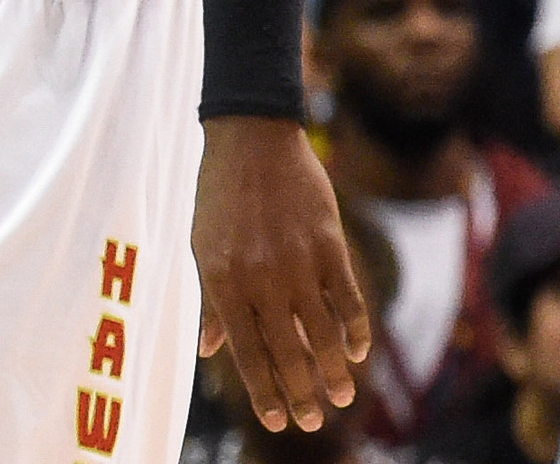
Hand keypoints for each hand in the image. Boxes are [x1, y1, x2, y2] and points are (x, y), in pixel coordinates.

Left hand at [194, 115, 370, 434]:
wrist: (251, 137)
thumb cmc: (219, 195)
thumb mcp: (202, 247)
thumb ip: (210, 302)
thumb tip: (209, 351)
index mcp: (223, 281)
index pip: (247, 352)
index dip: (264, 391)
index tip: (277, 422)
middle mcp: (260, 278)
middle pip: (286, 351)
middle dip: (301, 394)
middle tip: (315, 422)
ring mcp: (297, 262)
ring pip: (321, 333)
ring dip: (334, 372)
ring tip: (344, 397)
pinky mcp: (328, 244)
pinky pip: (347, 298)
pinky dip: (355, 329)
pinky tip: (357, 351)